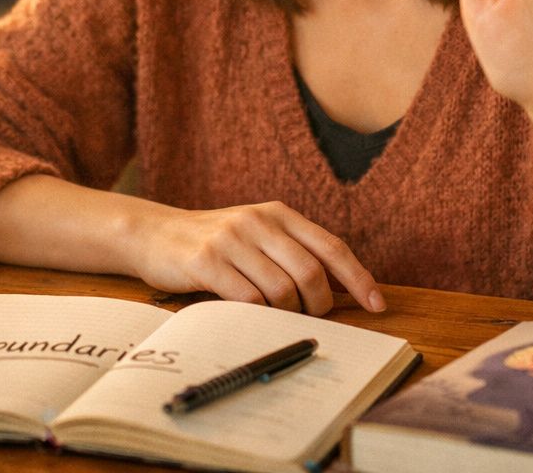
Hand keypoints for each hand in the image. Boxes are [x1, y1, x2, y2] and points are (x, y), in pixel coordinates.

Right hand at [130, 201, 384, 315]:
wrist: (154, 234)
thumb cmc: (214, 243)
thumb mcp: (257, 235)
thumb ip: (293, 252)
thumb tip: (339, 291)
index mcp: (279, 214)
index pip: (332, 247)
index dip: (359, 278)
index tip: (378, 305)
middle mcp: (259, 221)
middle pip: (311, 273)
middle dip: (319, 306)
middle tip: (311, 318)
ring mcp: (232, 240)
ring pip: (282, 290)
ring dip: (286, 313)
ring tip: (275, 315)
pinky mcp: (207, 261)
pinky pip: (248, 299)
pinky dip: (257, 315)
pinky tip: (250, 315)